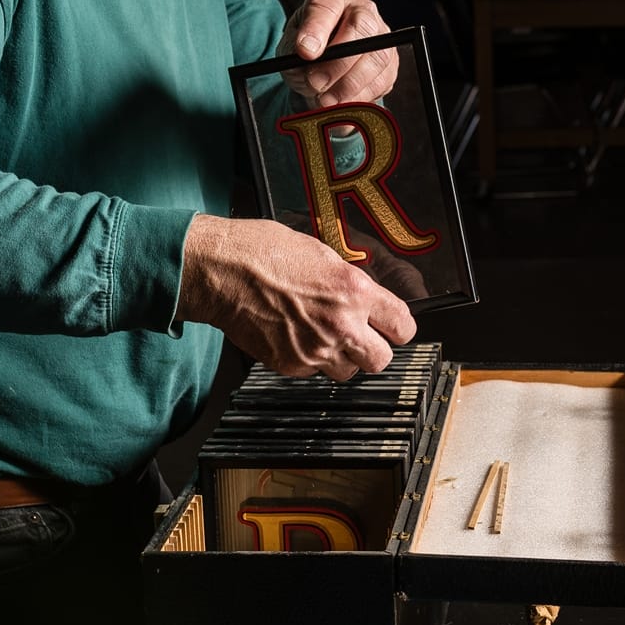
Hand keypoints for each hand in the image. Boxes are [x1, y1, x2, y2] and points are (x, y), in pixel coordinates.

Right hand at [178, 214, 415, 379]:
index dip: (399, 328)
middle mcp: (339, 325)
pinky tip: (296, 336)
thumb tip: (364, 298)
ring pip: (347, 372)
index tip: (393, 327)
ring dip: (341, 357)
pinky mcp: (290, 364)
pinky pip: (312, 372)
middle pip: (381, 360)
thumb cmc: (263, 252)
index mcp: (354, 292)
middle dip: (375, 349)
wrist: (221, 270)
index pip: (402, 326)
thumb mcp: (322, 255)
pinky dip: (309, 360)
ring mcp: (315, 349)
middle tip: (363, 337)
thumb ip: (349, 282)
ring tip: (323, 334)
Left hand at [277, 0, 399, 108]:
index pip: (327, 5)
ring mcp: (382, 35)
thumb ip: (294, 55)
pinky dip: (361, 96)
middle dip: (338, 61)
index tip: (305, 52)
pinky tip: (342, 102)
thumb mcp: (289, 48)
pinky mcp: (391, 62)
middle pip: (362, 27)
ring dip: (350, 85)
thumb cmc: (307, 50)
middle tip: (316, 83)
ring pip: (377, 57)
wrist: (322, 67)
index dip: (317, 29)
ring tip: (325, 100)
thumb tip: (309, 68)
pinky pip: (383, 80)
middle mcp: (362, 9)